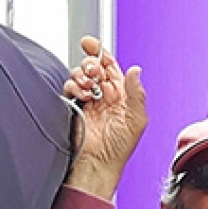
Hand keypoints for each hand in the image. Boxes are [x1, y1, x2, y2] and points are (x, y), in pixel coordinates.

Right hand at [62, 36, 146, 198]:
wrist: (98, 163)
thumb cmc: (119, 149)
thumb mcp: (136, 120)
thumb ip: (137, 93)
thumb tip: (136, 70)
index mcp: (121, 96)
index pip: (111, 67)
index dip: (101, 53)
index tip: (91, 44)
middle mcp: (104, 96)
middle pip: (94, 67)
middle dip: (91, 63)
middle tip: (93, 71)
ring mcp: (89, 101)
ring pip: (80, 75)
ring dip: (82, 74)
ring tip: (89, 86)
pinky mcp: (75, 107)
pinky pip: (70, 87)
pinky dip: (74, 85)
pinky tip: (82, 94)